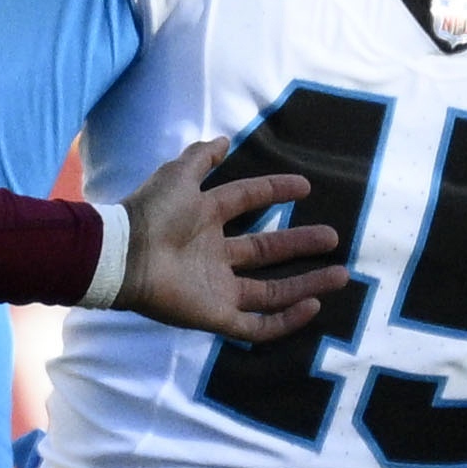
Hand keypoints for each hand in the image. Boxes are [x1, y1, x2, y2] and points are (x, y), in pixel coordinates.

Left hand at [106, 132, 346, 337]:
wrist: (125, 255)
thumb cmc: (149, 213)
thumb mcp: (178, 175)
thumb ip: (200, 157)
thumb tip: (224, 141)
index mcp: (204, 219)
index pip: (246, 202)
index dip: (275, 191)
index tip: (305, 186)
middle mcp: (213, 255)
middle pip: (266, 250)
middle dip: (300, 243)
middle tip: (334, 237)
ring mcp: (216, 288)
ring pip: (271, 290)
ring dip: (307, 283)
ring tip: (342, 274)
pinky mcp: (215, 315)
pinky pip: (254, 326)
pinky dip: (285, 321)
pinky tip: (312, 306)